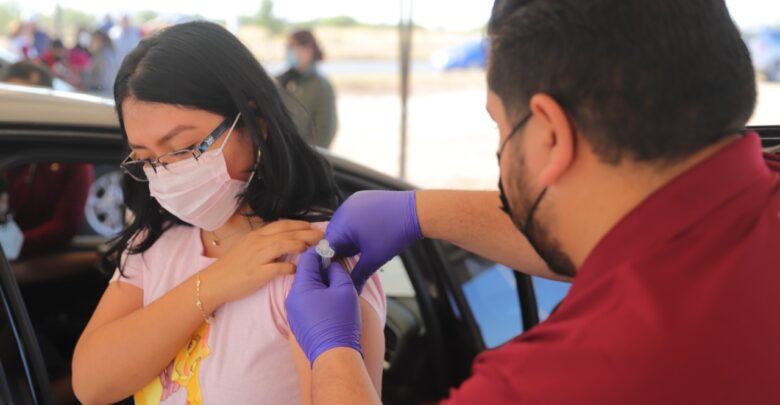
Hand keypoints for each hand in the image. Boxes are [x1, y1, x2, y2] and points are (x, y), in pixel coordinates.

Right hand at [202, 220, 323, 310]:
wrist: (214, 282)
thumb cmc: (232, 267)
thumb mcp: (248, 248)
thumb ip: (265, 243)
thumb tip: (285, 241)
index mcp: (256, 236)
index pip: (282, 225)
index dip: (300, 225)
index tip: (313, 228)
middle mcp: (258, 242)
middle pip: (287, 233)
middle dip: (307, 233)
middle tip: (322, 236)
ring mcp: (257, 257)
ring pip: (283, 245)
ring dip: (301, 245)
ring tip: (314, 248)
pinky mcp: (257, 273)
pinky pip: (278, 268)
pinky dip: (290, 267)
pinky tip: (298, 269)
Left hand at [286, 248, 361, 364]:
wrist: (333, 355)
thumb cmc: (339, 323)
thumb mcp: (344, 289)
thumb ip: (337, 271)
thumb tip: (332, 264)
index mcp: (302, 287)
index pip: (307, 259)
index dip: (321, 251)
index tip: (332, 249)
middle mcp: (292, 298)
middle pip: (305, 273)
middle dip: (321, 268)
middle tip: (336, 267)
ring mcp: (293, 311)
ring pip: (305, 288)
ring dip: (319, 283)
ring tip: (335, 285)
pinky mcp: (297, 322)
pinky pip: (305, 302)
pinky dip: (316, 297)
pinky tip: (329, 301)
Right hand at [325, 191, 422, 291]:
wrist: (415, 212)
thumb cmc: (395, 234)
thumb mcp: (374, 259)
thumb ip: (358, 276)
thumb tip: (351, 291)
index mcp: (342, 224)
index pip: (326, 246)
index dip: (332, 260)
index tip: (338, 269)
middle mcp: (343, 209)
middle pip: (333, 235)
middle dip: (341, 248)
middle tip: (355, 258)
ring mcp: (352, 202)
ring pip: (342, 225)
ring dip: (348, 237)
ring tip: (364, 245)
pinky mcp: (361, 198)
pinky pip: (350, 215)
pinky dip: (355, 225)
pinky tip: (368, 233)